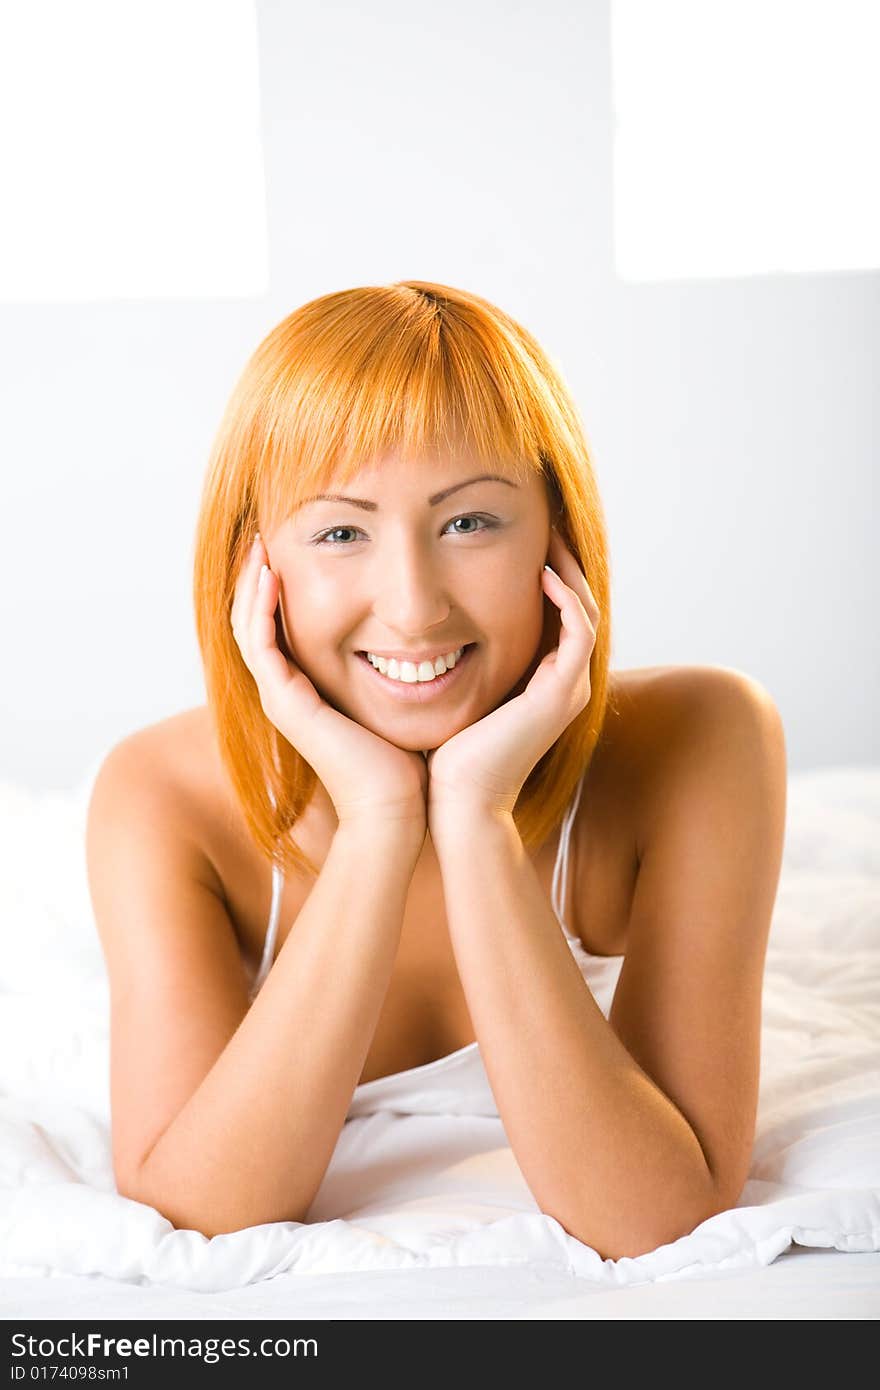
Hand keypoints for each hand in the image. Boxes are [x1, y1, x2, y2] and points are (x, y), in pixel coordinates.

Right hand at [231, 535, 427, 835]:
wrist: (399, 809)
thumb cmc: (409, 762)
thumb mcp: (401, 699)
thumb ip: (398, 669)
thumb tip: (425, 637)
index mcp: (307, 691)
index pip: (276, 627)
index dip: (276, 588)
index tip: (290, 546)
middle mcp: (286, 693)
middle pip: (252, 621)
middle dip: (256, 576)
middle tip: (263, 533)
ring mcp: (280, 698)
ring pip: (246, 626)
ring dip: (252, 582)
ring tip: (260, 543)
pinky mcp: (285, 703)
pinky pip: (259, 643)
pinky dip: (260, 606)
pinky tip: (271, 573)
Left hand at [425, 528, 599, 824]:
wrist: (457, 802)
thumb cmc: (446, 757)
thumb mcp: (456, 695)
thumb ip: (459, 664)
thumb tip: (428, 632)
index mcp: (545, 683)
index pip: (559, 614)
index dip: (548, 574)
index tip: (522, 540)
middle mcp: (565, 683)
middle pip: (579, 604)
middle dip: (562, 562)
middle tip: (542, 523)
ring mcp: (568, 688)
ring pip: (585, 610)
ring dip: (568, 570)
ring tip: (547, 535)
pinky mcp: (561, 692)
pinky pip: (578, 630)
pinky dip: (565, 598)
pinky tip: (540, 573)